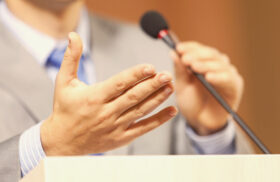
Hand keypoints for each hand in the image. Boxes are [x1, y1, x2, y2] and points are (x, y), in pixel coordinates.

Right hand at [41, 32, 177, 155]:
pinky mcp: (121, 138)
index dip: (136, 75)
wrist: (62, 142)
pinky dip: (159, 120)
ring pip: (141, 111)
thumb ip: (71, 58)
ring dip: (158, 99)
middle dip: (152, 85)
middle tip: (166, 75)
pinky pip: (143, 128)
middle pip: (133, 97)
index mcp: (93, 97)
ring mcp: (115, 126)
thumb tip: (74, 35)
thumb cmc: (64, 109)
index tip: (150, 67)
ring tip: (170, 87)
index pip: (119, 84)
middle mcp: (106, 112)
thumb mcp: (63, 82)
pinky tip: (171, 111)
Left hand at [171, 42, 242, 135]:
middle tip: (185, 58)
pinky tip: (209, 77)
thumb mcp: (181, 86)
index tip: (178, 48)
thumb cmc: (191, 103)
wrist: (200, 122)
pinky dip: (219, 77)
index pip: (199, 49)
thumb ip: (179, 70)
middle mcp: (217, 65)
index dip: (189, 47)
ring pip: (220, 64)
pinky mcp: (235, 86)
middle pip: (210, 54)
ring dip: (206, 65)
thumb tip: (173, 52)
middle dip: (197, 55)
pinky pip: (228, 79)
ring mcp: (227, 74)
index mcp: (204, 62)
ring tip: (194, 67)